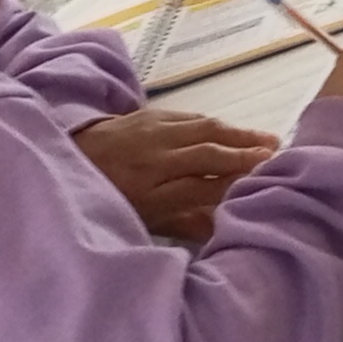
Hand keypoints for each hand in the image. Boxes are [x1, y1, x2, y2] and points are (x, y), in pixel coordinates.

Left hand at [73, 109, 278, 240]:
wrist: (65, 159)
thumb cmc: (106, 200)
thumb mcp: (141, 222)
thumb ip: (185, 224)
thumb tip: (225, 226)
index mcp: (148, 194)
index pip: (202, 186)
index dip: (235, 183)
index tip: (266, 183)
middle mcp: (151, 161)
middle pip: (207, 154)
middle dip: (245, 155)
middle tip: (277, 157)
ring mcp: (148, 134)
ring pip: (202, 130)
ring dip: (238, 135)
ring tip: (268, 141)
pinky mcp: (146, 115)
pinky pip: (188, 117)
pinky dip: (213, 124)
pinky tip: (231, 130)